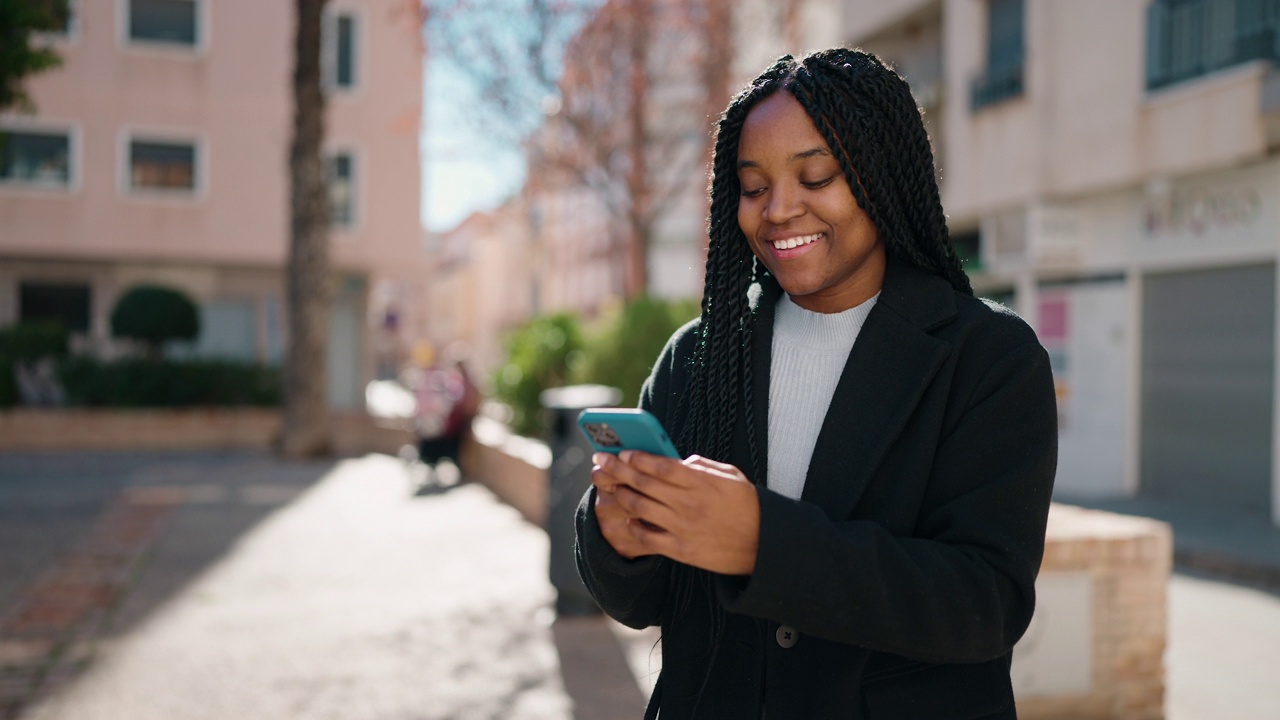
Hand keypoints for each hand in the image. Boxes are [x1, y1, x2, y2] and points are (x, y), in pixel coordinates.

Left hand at [591, 451, 759, 574]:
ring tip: (608, 486)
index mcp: (701, 482)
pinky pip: (648, 537)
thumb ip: (702, 466)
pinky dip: (634, 526)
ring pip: (640, 508)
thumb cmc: (747, 506)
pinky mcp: (680, 549)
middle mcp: (688, 503)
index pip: (661, 465)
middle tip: (600, 462)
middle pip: (644, 483)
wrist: (763, 544)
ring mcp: (682, 528)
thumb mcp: (731, 476)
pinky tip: (627, 517)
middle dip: (618, 470)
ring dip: (620, 494)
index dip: (637, 457)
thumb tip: (678, 460)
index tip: (621, 451)